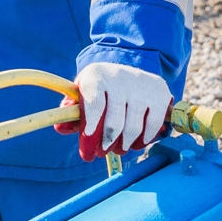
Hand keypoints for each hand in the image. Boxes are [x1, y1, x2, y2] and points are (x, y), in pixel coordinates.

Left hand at [54, 62, 172, 161]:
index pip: (94, 102)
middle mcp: (119, 77)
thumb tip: (61, 128)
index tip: (87, 145)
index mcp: (95, 76)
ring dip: (124, 145)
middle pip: (114, 120)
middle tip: (101, 152)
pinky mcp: (160, 93)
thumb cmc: (100, 88)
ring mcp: (141, 84)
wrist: (129, 68)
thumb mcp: (83, 94)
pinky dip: (143, 140)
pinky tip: (135, 143)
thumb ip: (71, 113)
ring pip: (133, 126)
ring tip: (118, 149)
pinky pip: (152, 126)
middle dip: (106, 143)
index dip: (91, 125)